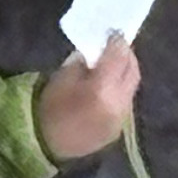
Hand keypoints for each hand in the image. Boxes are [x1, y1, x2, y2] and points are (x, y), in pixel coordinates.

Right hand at [38, 40, 144, 161]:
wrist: (44, 145)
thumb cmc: (49, 107)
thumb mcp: (63, 76)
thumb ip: (85, 62)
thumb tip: (98, 52)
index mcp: (101, 89)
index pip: (119, 57)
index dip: (119, 41)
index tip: (115, 32)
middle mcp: (118, 104)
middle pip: (133, 72)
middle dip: (128, 55)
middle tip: (118, 45)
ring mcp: (121, 119)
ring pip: (132, 88)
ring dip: (126, 73)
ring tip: (115, 64)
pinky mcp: (119, 129)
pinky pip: (125, 102)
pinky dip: (121, 90)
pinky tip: (110, 85)